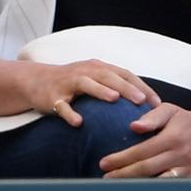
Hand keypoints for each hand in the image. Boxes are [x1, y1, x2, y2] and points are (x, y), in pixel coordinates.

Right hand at [26, 59, 160, 126]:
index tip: (156, 102)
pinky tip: (79, 122)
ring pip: (86, 84)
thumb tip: (142, 107)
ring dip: (101, 91)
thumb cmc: (71, 84)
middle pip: (108, 76)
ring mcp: (68, 83)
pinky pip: (62, 106)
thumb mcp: (93, 80)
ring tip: (115, 99)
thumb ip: (113, 88)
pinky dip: (70, 113)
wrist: (34, 81)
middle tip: (141, 100)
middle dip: (126, 87)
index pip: (124, 74)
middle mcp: (84, 72)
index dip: (141, 86)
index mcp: (97, 68)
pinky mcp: (52, 96)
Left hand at [99, 103, 190, 177]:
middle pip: (147, 170)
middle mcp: (181, 156)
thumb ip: (151, 116)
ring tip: (120, 185)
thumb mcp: (169, 110)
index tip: (104, 163)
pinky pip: (173, 186)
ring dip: (138, 184)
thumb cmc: (187, 120)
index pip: (141, 152)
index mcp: (173, 138)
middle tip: (106, 177)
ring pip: (159, 182)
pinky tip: (141, 185)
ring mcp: (189, 170)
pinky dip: (156, 186)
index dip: (121, 159)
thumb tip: (134, 126)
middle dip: (123, 175)